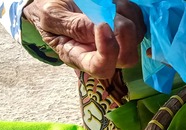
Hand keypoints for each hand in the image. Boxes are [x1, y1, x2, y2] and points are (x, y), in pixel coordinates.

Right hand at [23, 0, 145, 77]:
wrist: (52, 2)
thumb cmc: (46, 11)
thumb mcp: (50, 16)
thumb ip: (72, 26)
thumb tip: (97, 29)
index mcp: (79, 57)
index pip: (101, 68)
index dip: (108, 51)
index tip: (101, 24)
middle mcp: (101, 54)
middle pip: (127, 58)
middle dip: (123, 33)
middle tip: (108, 11)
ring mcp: (115, 42)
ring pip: (137, 36)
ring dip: (126, 15)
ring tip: (106, 3)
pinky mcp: (124, 28)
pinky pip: (138, 21)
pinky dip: (128, 9)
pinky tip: (113, 3)